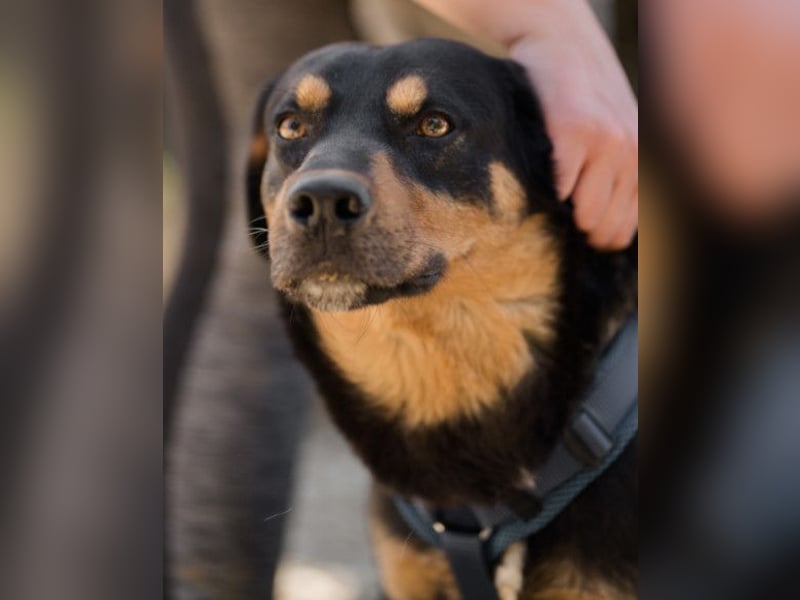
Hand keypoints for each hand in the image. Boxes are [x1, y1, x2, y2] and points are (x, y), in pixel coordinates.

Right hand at [510, 8, 637, 249]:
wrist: (560, 40)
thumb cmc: (580, 96)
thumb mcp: (615, 134)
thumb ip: (618, 177)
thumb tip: (601, 235)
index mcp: (643, 161)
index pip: (627, 232)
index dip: (599, 239)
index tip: (576, 230)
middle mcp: (633, 154)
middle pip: (605, 230)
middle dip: (579, 231)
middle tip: (559, 211)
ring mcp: (607, 143)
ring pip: (586, 216)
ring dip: (562, 215)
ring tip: (553, 193)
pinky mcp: (575, 132)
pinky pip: (560, 189)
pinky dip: (547, 193)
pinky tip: (543, 177)